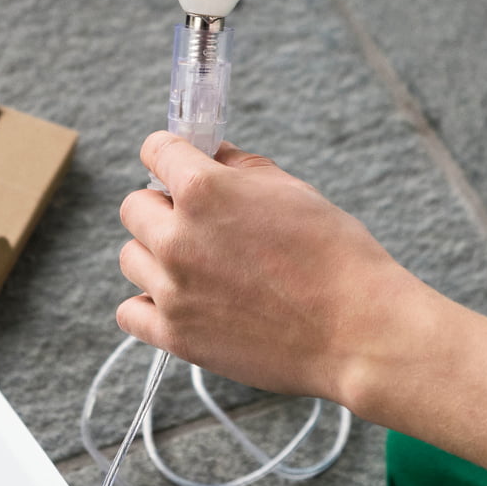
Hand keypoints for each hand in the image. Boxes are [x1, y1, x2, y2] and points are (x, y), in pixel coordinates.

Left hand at [117, 132, 486, 485]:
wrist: (357, 330)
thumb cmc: (333, 254)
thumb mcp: (289, 188)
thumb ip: (237, 165)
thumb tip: (209, 154)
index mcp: (203, 190)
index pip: (155, 150)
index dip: (168, 152)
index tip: (174, 162)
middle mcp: (177, 236)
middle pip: (134, 206)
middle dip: (161, 205)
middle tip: (193, 220)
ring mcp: (172, 289)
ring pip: (130, 255)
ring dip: (154, 253)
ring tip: (193, 263)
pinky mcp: (175, 335)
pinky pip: (129, 310)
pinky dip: (147, 302)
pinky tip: (177, 298)